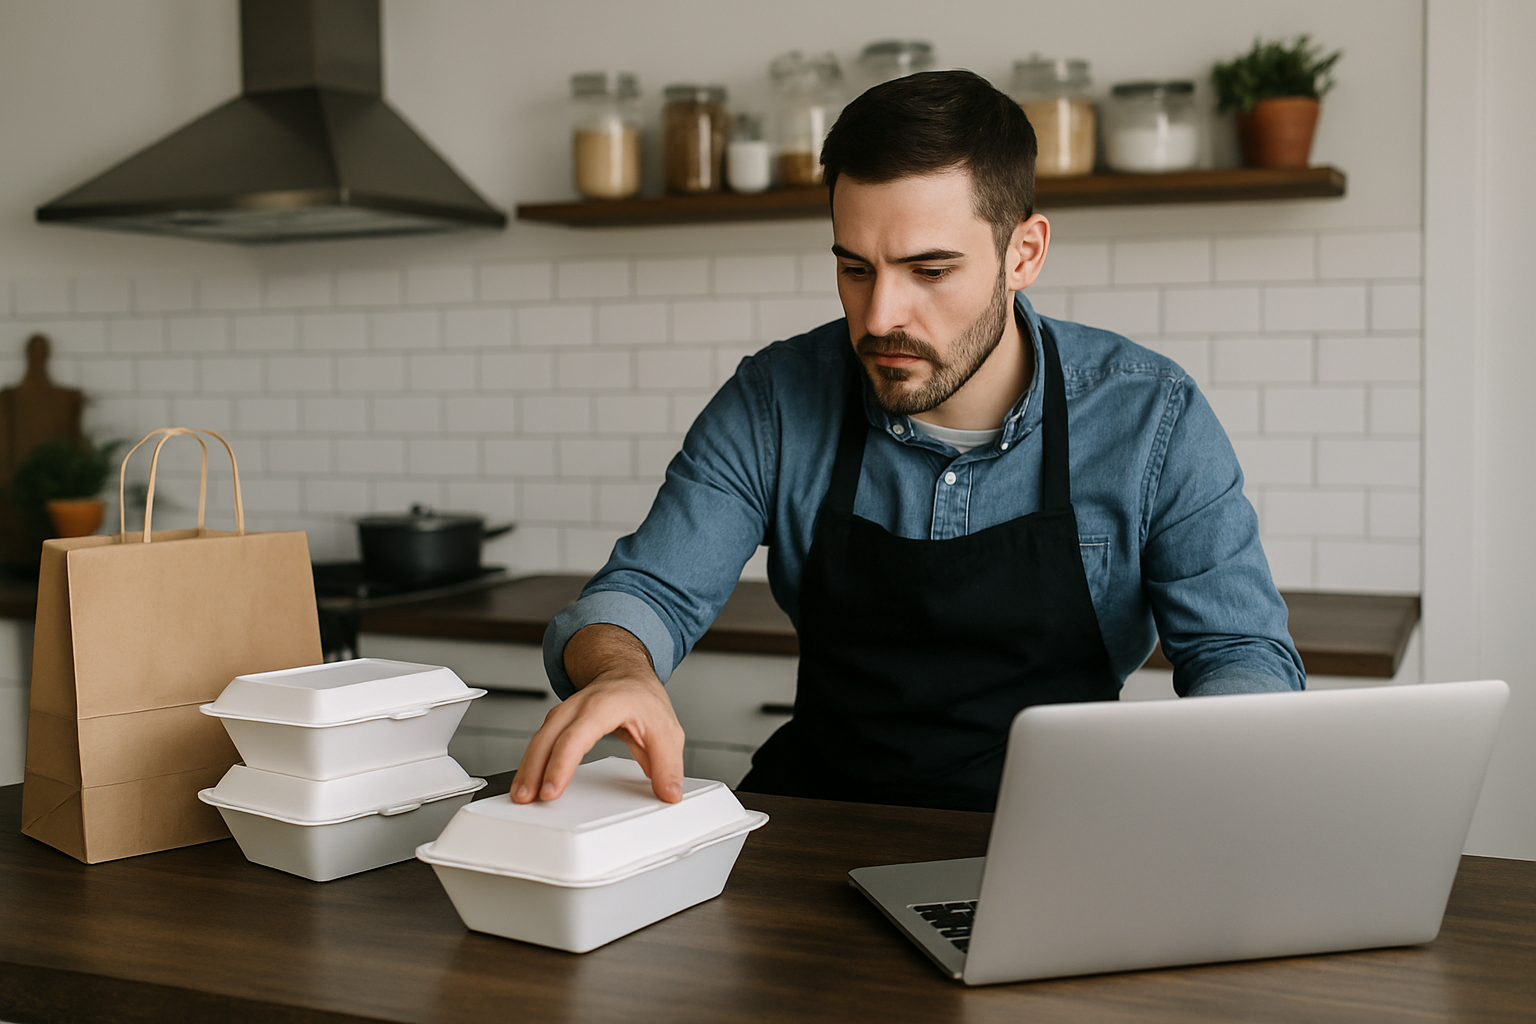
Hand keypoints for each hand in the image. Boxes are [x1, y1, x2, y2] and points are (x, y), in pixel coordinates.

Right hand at [510, 624, 685, 803]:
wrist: (627, 675)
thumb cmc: (643, 700)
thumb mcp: (667, 731)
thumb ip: (668, 765)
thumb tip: (669, 793)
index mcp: (605, 706)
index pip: (576, 737)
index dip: (561, 765)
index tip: (552, 790)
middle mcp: (578, 706)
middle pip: (547, 737)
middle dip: (533, 769)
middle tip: (526, 799)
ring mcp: (565, 712)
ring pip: (539, 738)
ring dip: (527, 767)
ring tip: (520, 796)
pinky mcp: (558, 722)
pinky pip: (540, 741)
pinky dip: (531, 761)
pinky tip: (528, 781)